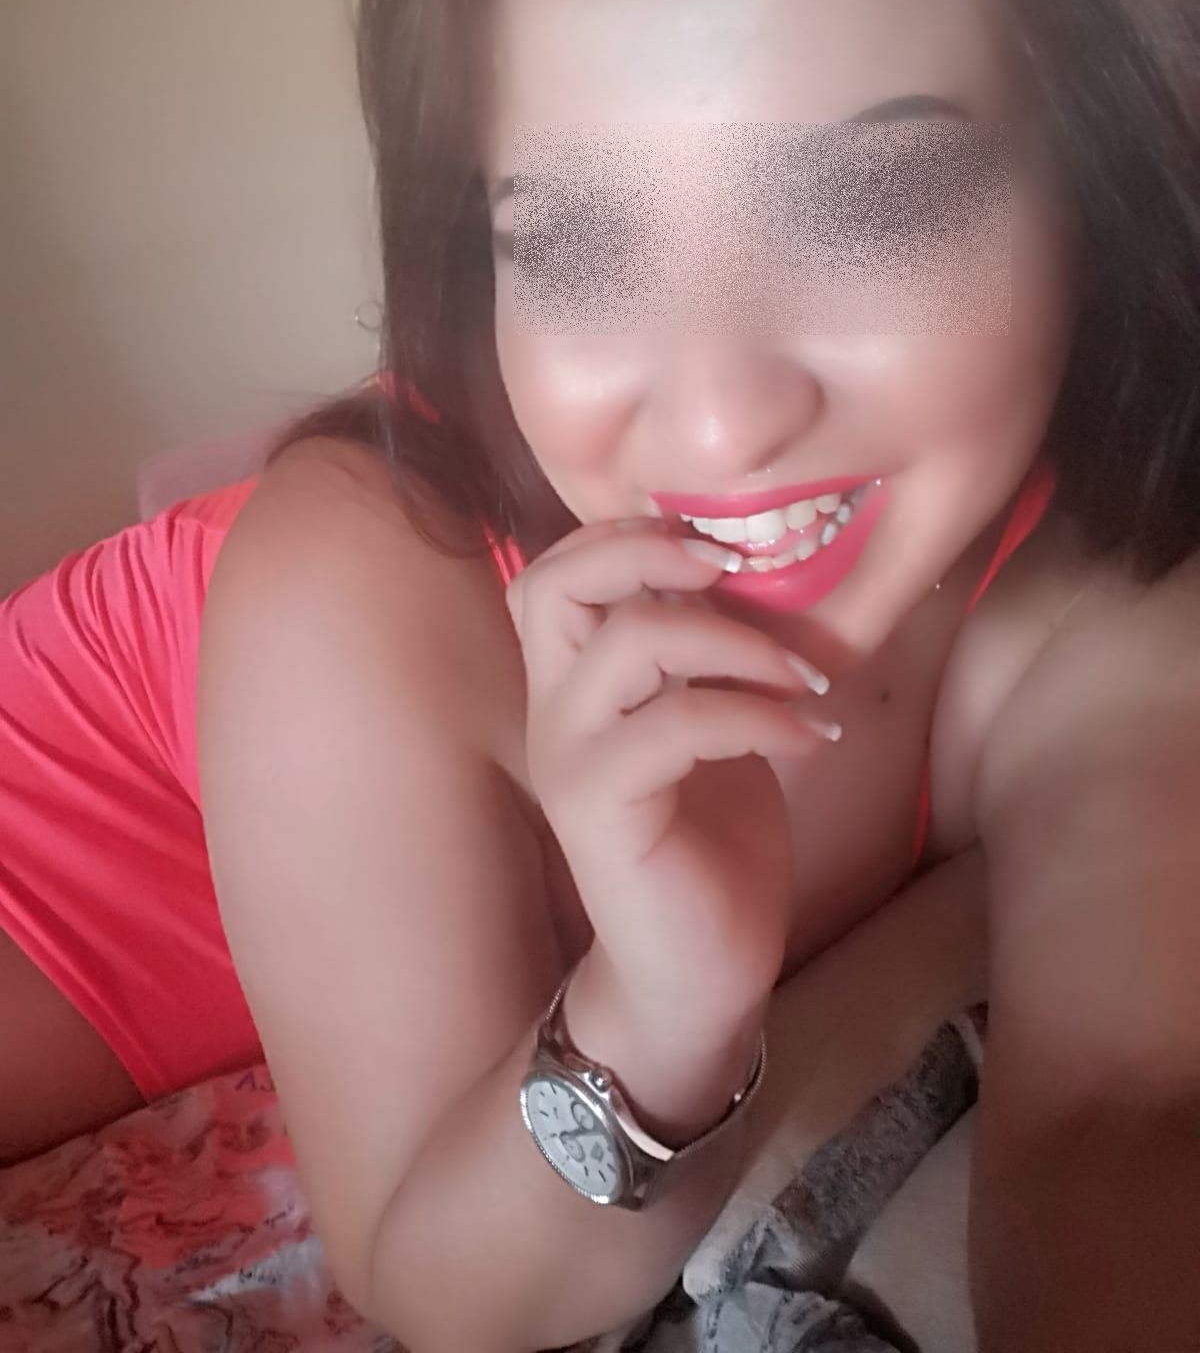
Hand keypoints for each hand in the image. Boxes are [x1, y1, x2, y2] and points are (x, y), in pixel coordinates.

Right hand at [507, 515, 839, 1040]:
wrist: (694, 979)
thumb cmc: (711, 850)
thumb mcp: (713, 729)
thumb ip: (703, 662)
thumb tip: (751, 580)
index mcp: (574, 687)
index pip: (554, 572)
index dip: (626, 537)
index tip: (719, 552)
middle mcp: (553, 713)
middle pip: (552, 583)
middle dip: (648, 552)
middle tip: (733, 569)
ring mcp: (570, 761)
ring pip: (626, 642)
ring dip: (734, 641)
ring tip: (802, 679)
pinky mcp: (601, 812)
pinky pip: (677, 723)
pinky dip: (757, 714)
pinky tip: (809, 739)